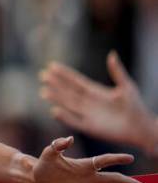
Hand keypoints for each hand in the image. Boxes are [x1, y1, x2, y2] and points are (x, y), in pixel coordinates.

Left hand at [32, 135, 143, 182]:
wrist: (37, 182)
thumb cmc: (43, 165)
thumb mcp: (48, 154)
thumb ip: (58, 145)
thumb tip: (69, 138)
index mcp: (85, 165)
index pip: (104, 161)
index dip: (116, 159)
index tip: (130, 158)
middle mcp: (91, 177)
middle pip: (114, 179)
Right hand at [40, 51, 156, 150]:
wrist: (141, 128)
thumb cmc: (136, 106)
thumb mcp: (127, 86)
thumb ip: (117, 71)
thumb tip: (111, 54)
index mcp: (96, 92)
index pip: (76, 81)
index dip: (64, 74)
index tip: (52, 66)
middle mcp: (88, 103)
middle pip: (68, 92)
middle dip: (56, 84)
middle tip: (42, 75)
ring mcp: (88, 115)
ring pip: (68, 104)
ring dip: (57, 98)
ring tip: (44, 91)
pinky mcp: (90, 127)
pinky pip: (74, 121)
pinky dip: (65, 117)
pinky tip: (54, 111)